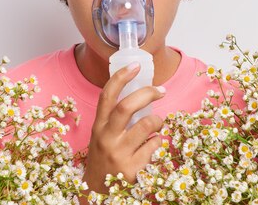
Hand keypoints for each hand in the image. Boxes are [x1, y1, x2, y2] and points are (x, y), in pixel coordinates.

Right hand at [82, 62, 165, 194]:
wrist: (96, 192)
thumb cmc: (104, 158)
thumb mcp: (102, 136)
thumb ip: (116, 118)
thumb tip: (142, 95)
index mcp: (99, 126)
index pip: (107, 95)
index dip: (120, 77)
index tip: (135, 65)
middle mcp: (106, 138)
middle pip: (126, 106)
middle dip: (147, 93)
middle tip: (161, 90)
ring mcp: (119, 153)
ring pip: (146, 125)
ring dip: (158, 120)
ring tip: (159, 122)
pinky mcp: (132, 168)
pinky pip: (154, 146)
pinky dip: (158, 141)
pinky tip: (154, 144)